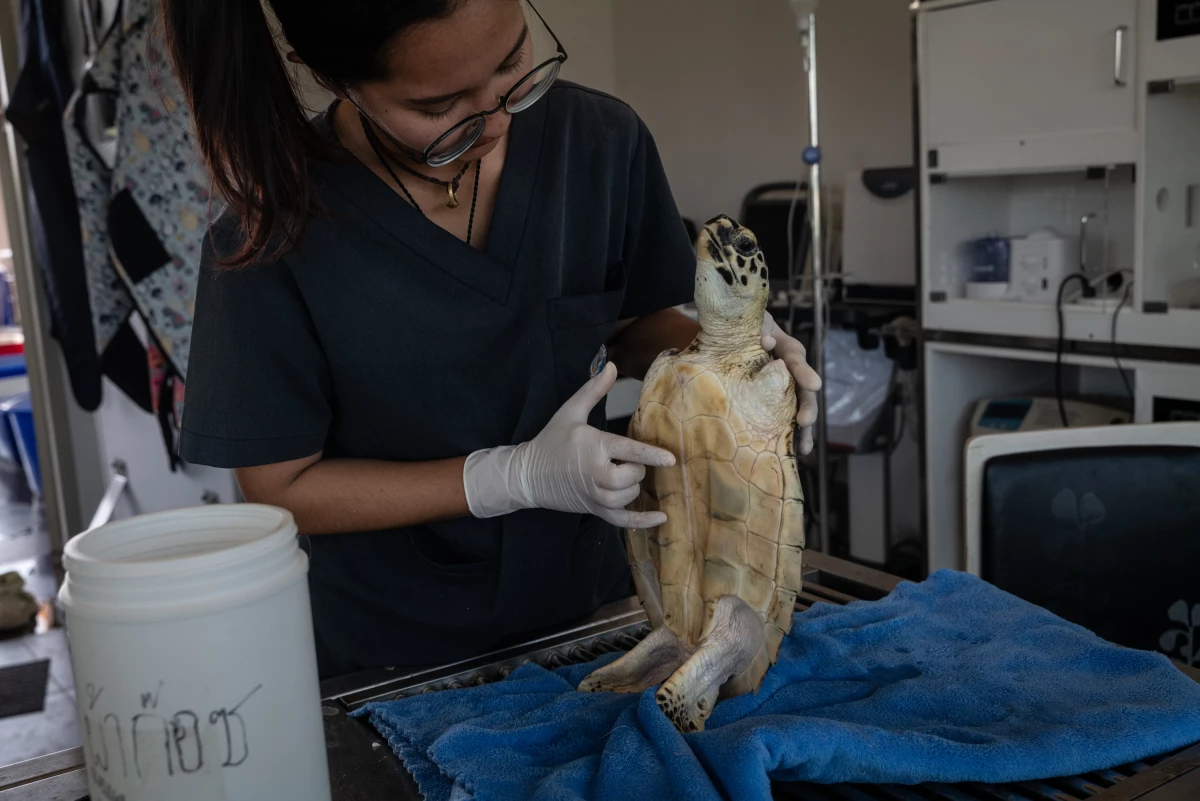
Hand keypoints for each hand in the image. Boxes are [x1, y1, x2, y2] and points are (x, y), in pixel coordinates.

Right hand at [462, 362, 675, 526]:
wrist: (528, 473)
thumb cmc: (551, 440)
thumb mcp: (570, 411)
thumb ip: (594, 390)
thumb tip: (611, 365)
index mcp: (594, 446)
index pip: (629, 451)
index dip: (651, 455)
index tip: (671, 459)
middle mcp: (596, 473)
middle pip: (631, 476)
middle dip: (636, 468)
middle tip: (627, 460)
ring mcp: (594, 494)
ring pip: (627, 497)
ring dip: (634, 488)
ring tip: (626, 476)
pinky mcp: (593, 509)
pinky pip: (621, 520)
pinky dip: (642, 522)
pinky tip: (661, 518)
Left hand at [761, 312, 822, 454]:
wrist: (738, 332)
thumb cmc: (748, 325)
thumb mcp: (753, 323)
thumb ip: (760, 329)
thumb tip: (766, 343)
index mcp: (789, 350)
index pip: (797, 360)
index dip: (805, 372)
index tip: (815, 385)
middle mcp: (792, 371)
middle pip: (804, 390)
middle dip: (807, 407)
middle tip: (805, 422)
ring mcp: (786, 388)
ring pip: (799, 409)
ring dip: (804, 430)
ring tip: (805, 449)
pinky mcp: (775, 402)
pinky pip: (783, 419)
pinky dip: (787, 436)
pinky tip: (790, 454)